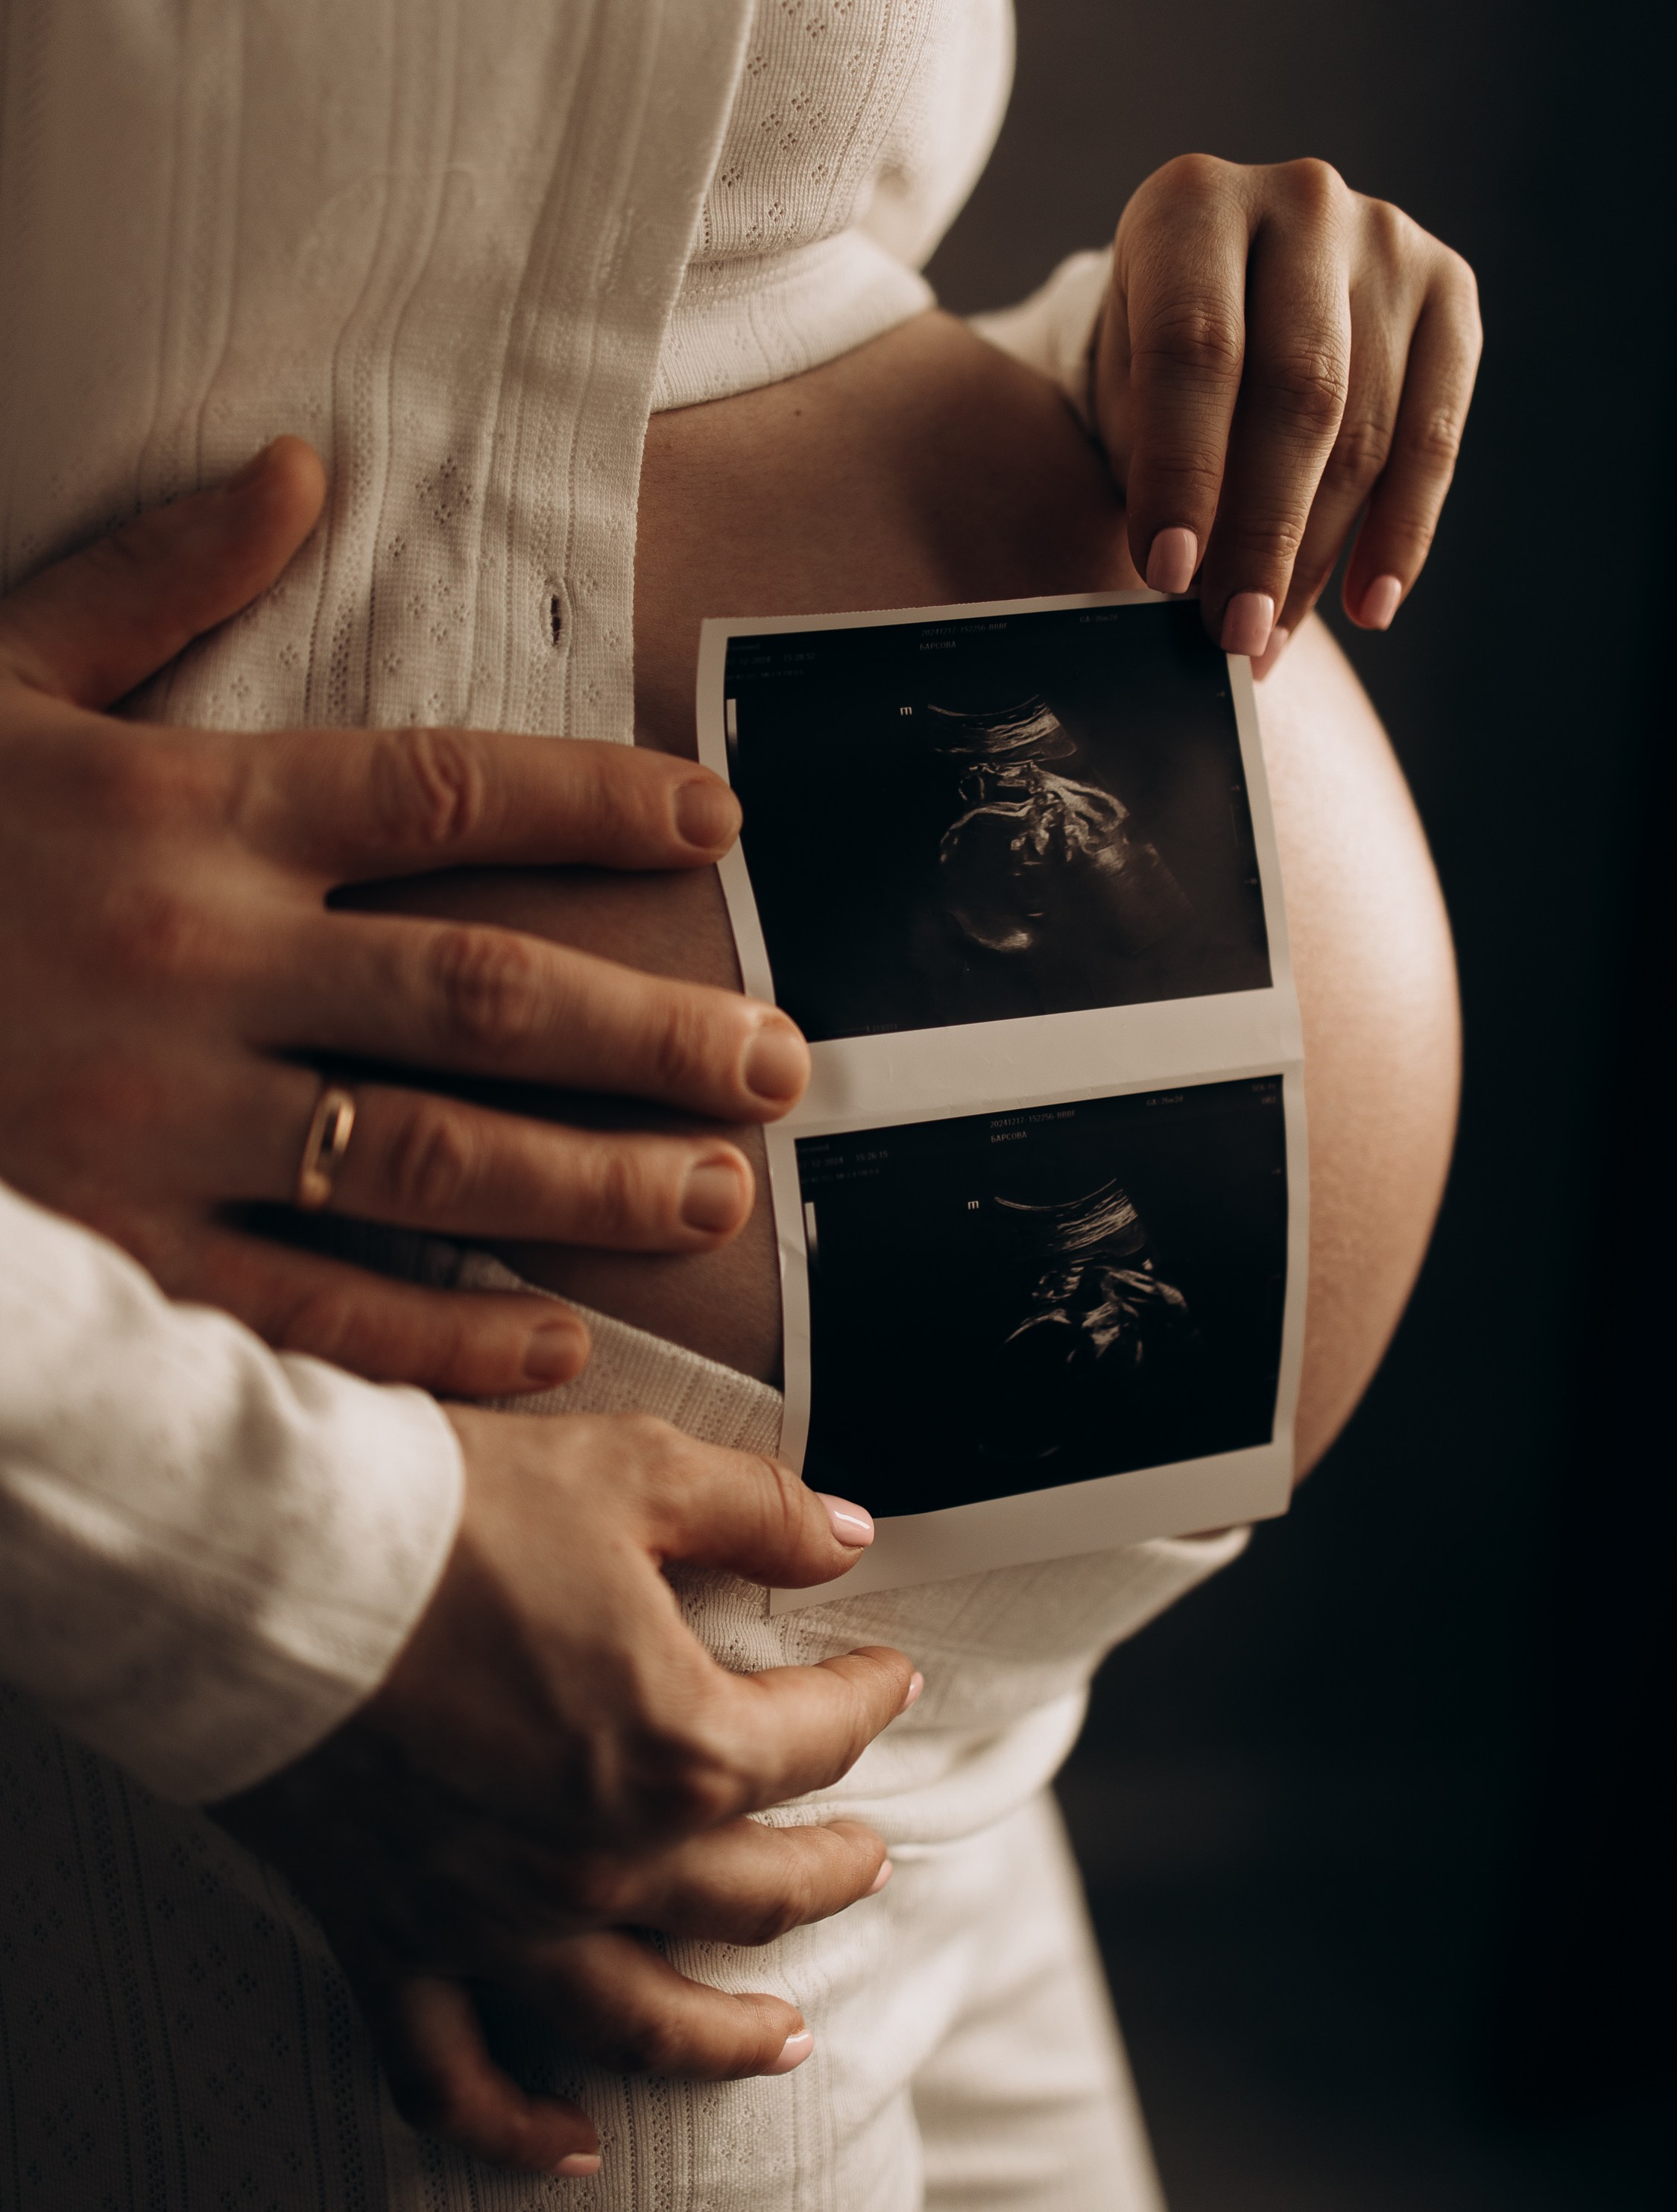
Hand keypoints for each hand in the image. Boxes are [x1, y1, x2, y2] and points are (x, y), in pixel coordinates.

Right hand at [0, 440, 811, 1393]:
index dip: (599, 801)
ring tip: (715, 1189)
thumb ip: (151, 582)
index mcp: (184, 810)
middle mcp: (198, 964)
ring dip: (594, 1180)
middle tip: (781, 1062)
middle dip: (654, 1028)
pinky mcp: (121, 1251)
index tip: (715, 820)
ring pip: (430, 1157)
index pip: (444, 789)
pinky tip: (555, 1338)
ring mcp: (161, 1121)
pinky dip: (441, 1332)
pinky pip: (310, 1303)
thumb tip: (298, 468)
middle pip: (485, 992)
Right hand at [216, 1408, 913, 2178]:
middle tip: (870, 1861)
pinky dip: (515, 2126)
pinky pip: (455, 2076)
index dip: (868, 1702)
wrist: (259, 1568)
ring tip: (789, 2043)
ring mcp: (494, 1919)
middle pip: (755, 1891)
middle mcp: (600, 1859)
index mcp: (676, 1744)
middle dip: (831, 1874)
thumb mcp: (632, 1470)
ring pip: (641, 2017)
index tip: (890, 1680)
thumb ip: (757, 1511)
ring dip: (727, 2040)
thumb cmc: (448, 1512)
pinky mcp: (391, 1941)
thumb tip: (848, 1535)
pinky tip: (573, 2148)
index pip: (815, 1740)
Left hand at [1094, 155, 1481, 673]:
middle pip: (1298, 393)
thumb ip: (1148, 471)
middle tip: (1231, 632)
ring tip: (1270, 638)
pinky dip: (1402, 534)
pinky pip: (1434, 436)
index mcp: (1190, 206)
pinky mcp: (1448, 291)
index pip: (1195, 348)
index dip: (1183, 470)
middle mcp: (1299, 201)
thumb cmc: (1155, 362)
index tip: (1167, 573)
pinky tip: (1368, 605)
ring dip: (1317, 554)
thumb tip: (1181, 597)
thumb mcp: (1122, 395)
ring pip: (1366, 428)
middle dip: (1260, 532)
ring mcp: (1386, 241)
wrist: (1223, 289)